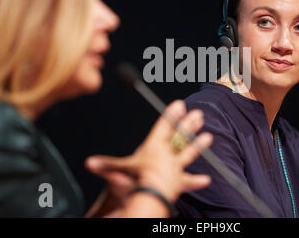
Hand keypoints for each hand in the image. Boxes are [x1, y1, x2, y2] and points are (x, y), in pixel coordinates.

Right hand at [86, 100, 212, 207]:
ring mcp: (175, 168)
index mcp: (154, 147)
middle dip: (188, 125)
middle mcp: (167, 155)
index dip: (171, 115)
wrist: (151, 194)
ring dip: (197, 145)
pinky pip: (189, 181)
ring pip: (188, 153)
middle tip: (198, 114)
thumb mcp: (118, 171)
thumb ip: (106, 165)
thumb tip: (89, 163)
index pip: (163, 127)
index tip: (180, 104)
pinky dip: (196, 181)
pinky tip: (206, 179)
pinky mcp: (179, 183)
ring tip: (209, 137)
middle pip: (180, 136)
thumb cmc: (136, 179)